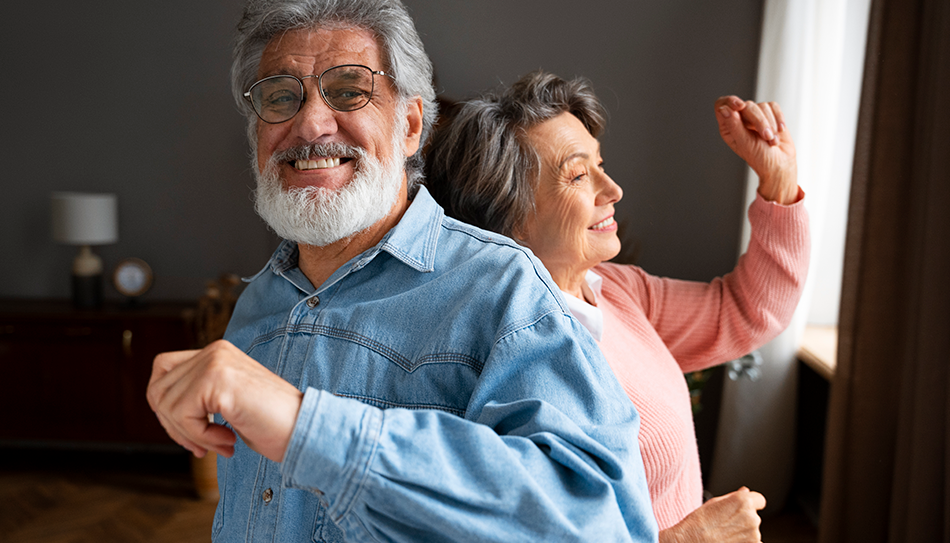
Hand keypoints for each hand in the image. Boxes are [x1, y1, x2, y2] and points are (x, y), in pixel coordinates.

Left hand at [146, 339, 303, 461]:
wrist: (304, 429)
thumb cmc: (272, 423)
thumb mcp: (228, 401)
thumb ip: (198, 395)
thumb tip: (160, 408)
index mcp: (218, 352)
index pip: (162, 370)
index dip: (166, 406)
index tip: (191, 433)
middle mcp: (214, 351)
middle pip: (158, 389)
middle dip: (173, 426)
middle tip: (201, 446)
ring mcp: (215, 362)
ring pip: (166, 405)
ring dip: (189, 435)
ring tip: (220, 443)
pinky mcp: (217, 380)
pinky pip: (183, 416)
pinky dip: (200, 437)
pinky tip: (227, 440)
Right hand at [660, 487, 765, 542]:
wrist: (690, 542)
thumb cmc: (698, 524)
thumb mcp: (714, 503)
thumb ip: (734, 497)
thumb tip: (745, 492)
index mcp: (743, 502)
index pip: (760, 500)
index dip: (751, 503)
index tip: (743, 508)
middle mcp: (752, 518)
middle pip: (755, 516)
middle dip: (744, 519)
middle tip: (726, 524)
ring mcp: (754, 536)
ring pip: (753, 532)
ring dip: (744, 533)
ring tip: (725, 535)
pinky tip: (728, 542)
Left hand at [715, 96, 798, 204]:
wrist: (780, 164)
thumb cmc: (759, 158)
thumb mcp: (744, 143)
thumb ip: (734, 125)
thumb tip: (724, 109)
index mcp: (728, 127)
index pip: (722, 104)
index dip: (730, 101)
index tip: (741, 106)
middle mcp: (740, 119)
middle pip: (747, 105)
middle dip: (760, 121)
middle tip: (766, 137)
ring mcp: (755, 116)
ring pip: (762, 106)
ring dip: (770, 124)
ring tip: (772, 140)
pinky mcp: (770, 114)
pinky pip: (774, 107)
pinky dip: (779, 118)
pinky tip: (779, 131)